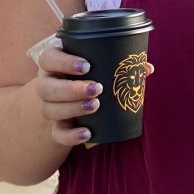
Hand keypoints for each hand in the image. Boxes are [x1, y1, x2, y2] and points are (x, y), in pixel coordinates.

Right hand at [35, 46, 153, 145]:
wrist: (76, 97)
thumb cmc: (92, 73)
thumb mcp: (101, 65)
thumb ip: (121, 64)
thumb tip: (147, 67)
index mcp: (55, 63)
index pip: (48, 58)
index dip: (63, 62)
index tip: (86, 66)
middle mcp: (47, 83)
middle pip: (46, 87)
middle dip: (71, 89)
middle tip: (97, 88)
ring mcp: (48, 105)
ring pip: (49, 109)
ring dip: (72, 109)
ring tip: (95, 105)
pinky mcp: (55, 125)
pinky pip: (57, 133)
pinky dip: (71, 135)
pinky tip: (87, 133)